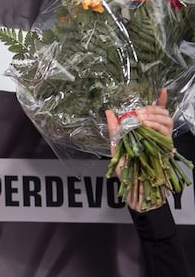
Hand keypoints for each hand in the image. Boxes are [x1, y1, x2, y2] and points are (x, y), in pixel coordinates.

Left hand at [104, 88, 172, 210]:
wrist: (132, 187)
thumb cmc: (125, 169)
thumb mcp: (116, 146)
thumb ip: (114, 129)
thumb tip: (109, 111)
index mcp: (147, 132)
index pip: (158, 113)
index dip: (162, 100)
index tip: (162, 89)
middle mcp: (158, 135)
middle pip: (164, 114)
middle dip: (152, 109)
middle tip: (138, 113)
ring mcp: (163, 142)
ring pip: (167, 121)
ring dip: (154, 117)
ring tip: (140, 119)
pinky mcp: (166, 149)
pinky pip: (166, 133)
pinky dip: (157, 126)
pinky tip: (147, 124)